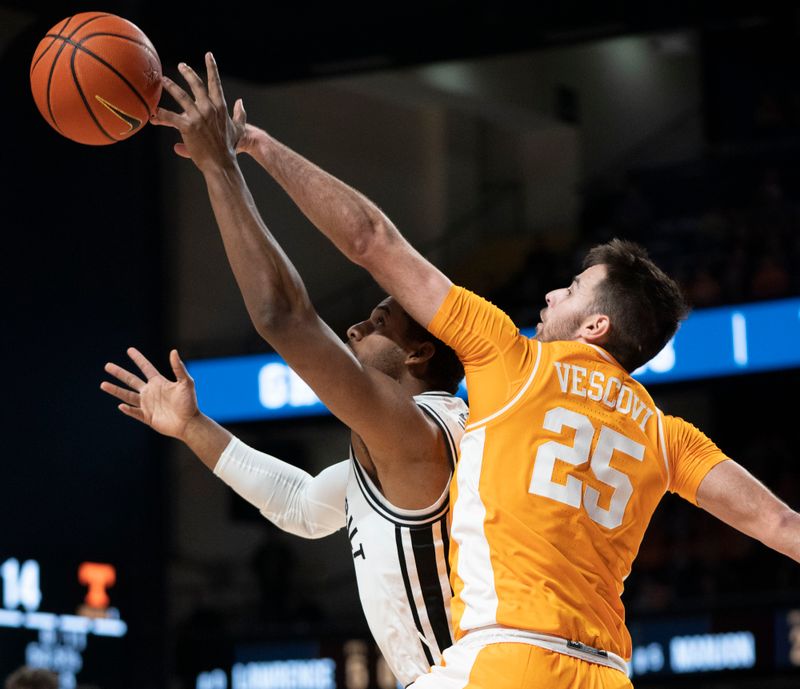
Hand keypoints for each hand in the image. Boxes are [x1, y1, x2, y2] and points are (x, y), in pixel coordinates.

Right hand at [101, 347, 198, 439]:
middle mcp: (151, 392)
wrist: (190, 423)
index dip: (138, 359)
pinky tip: (120, 405)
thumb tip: (173, 351)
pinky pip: (134, 412)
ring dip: (116, 390)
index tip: (129, 350)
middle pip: (131, 380)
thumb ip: (178, 368)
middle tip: (107, 365)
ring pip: (128, 396)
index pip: (146, 368)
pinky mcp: (147, 417)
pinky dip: (128, 410)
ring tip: (103, 384)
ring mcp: (148, 405)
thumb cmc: (190, 403)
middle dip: (119, 373)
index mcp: (159, 383)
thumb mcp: (186, 383)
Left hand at [151, 52, 245, 170]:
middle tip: (181, 66)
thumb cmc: (230, 148)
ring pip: (181, 96)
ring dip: (171, 86)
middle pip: (196, 85)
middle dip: (188, 73)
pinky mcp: (188, 127)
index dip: (212, 68)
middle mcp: (209, 108)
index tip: (209, 56)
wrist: (222, 163)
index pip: (215, 83)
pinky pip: (170, 117)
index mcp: (220, 107)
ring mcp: (198, 117)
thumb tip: (240, 102)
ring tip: (162, 80)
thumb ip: (240, 114)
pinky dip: (160, 114)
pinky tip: (151, 111)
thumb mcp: (238, 129)